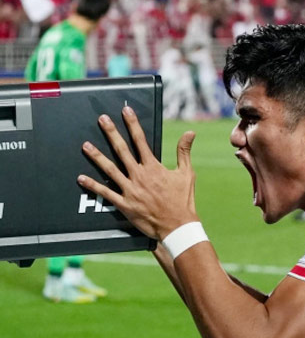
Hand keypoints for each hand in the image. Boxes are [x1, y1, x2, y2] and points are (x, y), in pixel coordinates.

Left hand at [77, 106, 198, 240]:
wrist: (176, 226)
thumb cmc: (182, 200)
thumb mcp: (187, 173)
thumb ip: (184, 152)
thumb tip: (189, 133)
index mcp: (153, 167)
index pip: (141, 140)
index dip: (133, 124)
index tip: (126, 112)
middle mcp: (139, 175)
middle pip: (122, 150)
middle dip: (111, 133)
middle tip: (102, 120)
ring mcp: (129, 189)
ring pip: (110, 169)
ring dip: (97, 156)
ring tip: (85, 145)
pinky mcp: (124, 204)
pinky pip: (105, 193)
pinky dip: (92, 185)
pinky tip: (81, 178)